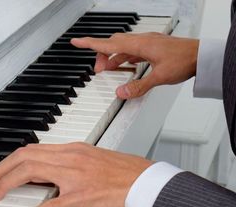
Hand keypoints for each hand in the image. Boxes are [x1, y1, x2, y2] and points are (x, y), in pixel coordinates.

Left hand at [0, 142, 152, 206]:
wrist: (144, 182)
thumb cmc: (120, 172)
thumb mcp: (90, 158)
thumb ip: (67, 161)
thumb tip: (44, 170)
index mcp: (71, 149)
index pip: (31, 149)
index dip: (10, 160)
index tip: (1, 171)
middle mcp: (70, 158)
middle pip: (24, 157)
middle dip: (1, 170)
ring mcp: (74, 177)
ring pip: (31, 172)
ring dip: (8, 184)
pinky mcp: (82, 196)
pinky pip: (51, 203)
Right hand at [71, 33, 198, 98]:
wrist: (202, 56)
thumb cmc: (185, 60)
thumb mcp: (159, 77)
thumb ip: (138, 86)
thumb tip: (121, 93)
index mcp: (140, 45)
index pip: (108, 44)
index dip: (90, 43)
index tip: (76, 42)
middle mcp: (142, 41)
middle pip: (113, 44)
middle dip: (101, 55)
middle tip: (97, 69)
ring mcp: (147, 43)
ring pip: (122, 46)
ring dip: (112, 57)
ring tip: (107, 69)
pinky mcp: (152, 47)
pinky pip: (132, 50)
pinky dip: (124, 57)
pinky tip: (125, 65)